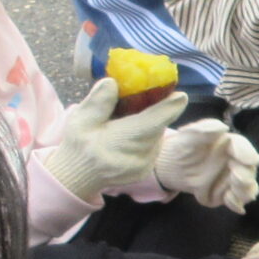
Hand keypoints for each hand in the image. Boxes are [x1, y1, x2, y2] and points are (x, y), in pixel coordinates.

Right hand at [40, 84, 185, 200]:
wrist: (78, 175)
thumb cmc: (79, 144)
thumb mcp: (80, 120)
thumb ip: (98, 102)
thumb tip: (113, 83)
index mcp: (120, 143)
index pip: (151, 123)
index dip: (167, 108)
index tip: (180, 96)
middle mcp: (137, 158)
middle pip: (157, 127)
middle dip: (158, 109)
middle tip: (151, 92)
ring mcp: (144, 166)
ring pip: (157, 135)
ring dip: (152, 122)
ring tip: (134, 115)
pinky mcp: (146, 170)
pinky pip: (154, 145)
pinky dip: (149, 134)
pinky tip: (133, 130)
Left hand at [154, 117, 258, 212]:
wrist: (174, 167)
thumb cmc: (183, 147)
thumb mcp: (188, 136)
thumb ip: (203, 130)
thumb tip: (222, 127)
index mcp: (229, 144)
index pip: (243, 147)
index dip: (248, 153)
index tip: (252, 160)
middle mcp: (235, 162)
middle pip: (249, 169)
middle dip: (246, 175)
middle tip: (237, 177)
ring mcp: (232, 179)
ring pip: (248, 187)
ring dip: (244, 191)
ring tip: (232, 192)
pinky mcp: (226, 194)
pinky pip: (237, 201)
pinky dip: (236, 203)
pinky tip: (229, 202)